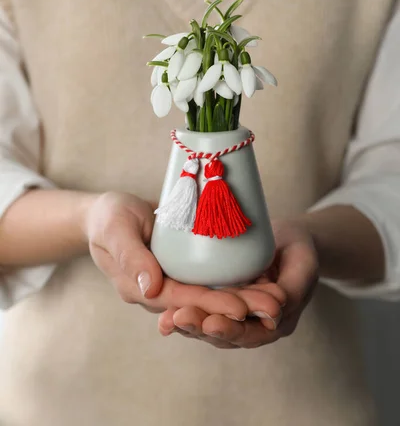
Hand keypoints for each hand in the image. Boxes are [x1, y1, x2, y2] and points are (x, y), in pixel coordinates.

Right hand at [83, 192, 283, 320]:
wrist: (109, 212)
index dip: (210, 305)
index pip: (179, 301)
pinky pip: (210, 281)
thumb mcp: (115, 228)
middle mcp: (159, 291)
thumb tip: (149, 287)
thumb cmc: (109, 216)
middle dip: (237, 307)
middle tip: (273, 307)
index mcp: (139, 288)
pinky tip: (262, 282)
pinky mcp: (183, 270)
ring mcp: (172, 282)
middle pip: (202, 304)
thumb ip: (130, 255)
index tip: (240, 308)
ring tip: (275, 300)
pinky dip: (234, 283)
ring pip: (210, 295)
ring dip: (242, 299)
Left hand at [158, 218, 317, 347]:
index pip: (251, 333)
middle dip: (199, 328)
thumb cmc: (300, 249)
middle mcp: (253, 324)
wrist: (291, 239)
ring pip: (209, 325)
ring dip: (186, 323)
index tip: (211, 323)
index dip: (230, 329)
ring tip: (165, 320)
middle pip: (224, 334)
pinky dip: (184, 308)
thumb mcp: (304, 264)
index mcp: (277, 321)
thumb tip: (275, 312)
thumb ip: (294, 288)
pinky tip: (163, 309)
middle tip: (177, 319)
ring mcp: (235, 313)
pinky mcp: (221, 299)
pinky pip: (202, 307)